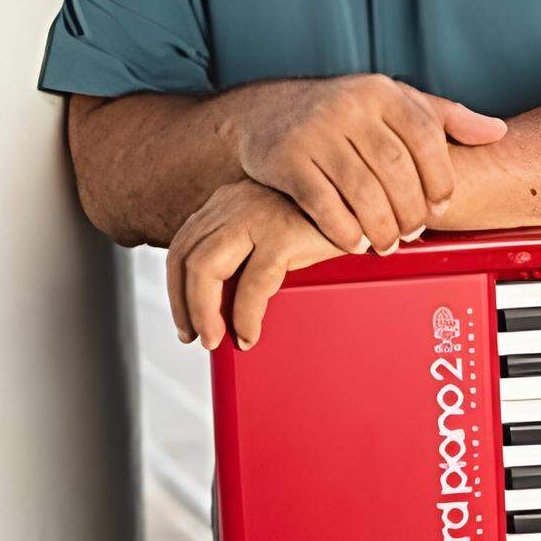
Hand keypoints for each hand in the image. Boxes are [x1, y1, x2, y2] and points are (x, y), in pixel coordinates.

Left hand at [167, 177, 344, 351]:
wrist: (366, 200)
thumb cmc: (323, 222)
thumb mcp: (273, 232)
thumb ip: (245, 252)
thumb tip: (221, 303)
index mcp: (228, 201)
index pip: (182, 245)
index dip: (175, 288)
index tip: (186, 322)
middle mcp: (235, 203)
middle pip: (186, 256)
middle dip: (183, 305)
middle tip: (197, 338)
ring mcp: (257, 215)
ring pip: (206, 268)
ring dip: (205, 312)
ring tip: (217, 340)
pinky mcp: (283, 232)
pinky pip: (251, 283)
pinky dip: (245, 316)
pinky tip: (250, 332)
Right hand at [226, 73, 506, 255]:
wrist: (267, 113)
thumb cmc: (342, 114)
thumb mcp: (393, 104)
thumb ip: (445, 117)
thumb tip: (497, 131)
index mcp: (381, 91)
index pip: (425, 135)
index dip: (439, 176)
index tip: (443, 204)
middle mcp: (349, 105)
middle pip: (394, 168)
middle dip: (410, 209)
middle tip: (414, 232)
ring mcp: (316, 131)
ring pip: (361, 190)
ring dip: (380, 226)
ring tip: (387, 242)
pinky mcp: (287, 158)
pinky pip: (322, 203)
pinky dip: (343, 230)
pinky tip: (354, 242)